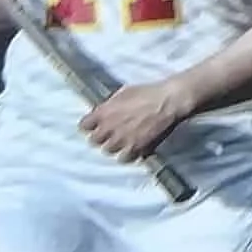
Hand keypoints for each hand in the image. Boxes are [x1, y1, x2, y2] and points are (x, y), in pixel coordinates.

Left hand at [79, 74, 194, 164]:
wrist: (167, 101)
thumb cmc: (147, 92)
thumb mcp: (124, 93)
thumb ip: (110, 105)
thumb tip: (102, 111)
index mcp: (104, 112)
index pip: (84, 125)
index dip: (89, 126)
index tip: (93, 126)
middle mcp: (108, 128)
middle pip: (94, 141)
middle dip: (100, 137)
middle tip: (108, 134)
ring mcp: (121, 141)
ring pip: (108, 151)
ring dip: (113, 146)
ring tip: (121, 142)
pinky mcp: (134, 149)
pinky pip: (124, 159)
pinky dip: (127, 155)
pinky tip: (132, 149)